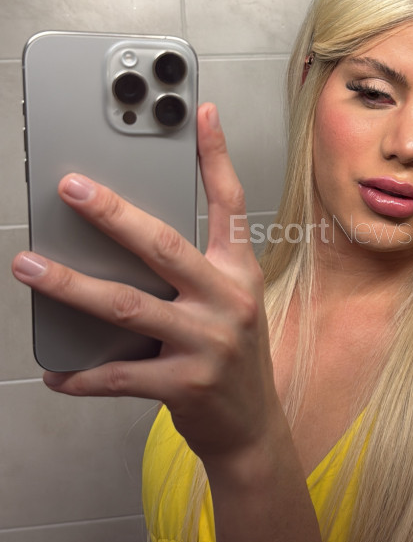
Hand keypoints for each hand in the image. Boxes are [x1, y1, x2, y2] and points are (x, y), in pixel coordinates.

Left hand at [11, 103, 281, 461]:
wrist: (253, 428)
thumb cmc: (230, 358)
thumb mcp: (228, 303)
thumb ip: (193, 268)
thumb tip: (127, 237)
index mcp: (238, 273)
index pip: (230, 204)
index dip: (216, 157)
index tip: (201, 113)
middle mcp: (227, 300)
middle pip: (162, 245)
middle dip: (111, 213)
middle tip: (70, 189)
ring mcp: (208, 343)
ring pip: (127, 305)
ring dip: (71, 285)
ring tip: (30, 267)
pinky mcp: (185, 385)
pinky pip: (120, 375)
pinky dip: (82, 374)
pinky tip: (55, 371)